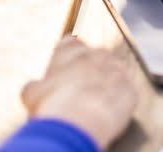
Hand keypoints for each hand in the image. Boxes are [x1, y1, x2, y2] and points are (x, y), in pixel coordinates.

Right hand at [21, 36, 136, 149]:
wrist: (80, 120)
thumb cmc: (52, 103)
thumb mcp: (31, 94)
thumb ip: (35, 85)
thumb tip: (33, 87)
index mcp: (72, 51)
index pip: (70, 43)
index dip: (68, 57)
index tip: (65, 68)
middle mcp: (97, 54)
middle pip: (95, 58)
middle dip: (89, 72)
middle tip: (79, 92)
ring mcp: (117, 70)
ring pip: (113, 75)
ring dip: (106, 87)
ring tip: (93, 105)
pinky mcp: (130, 90)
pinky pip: (125, 95)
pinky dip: (118, 103)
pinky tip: (106, 113)